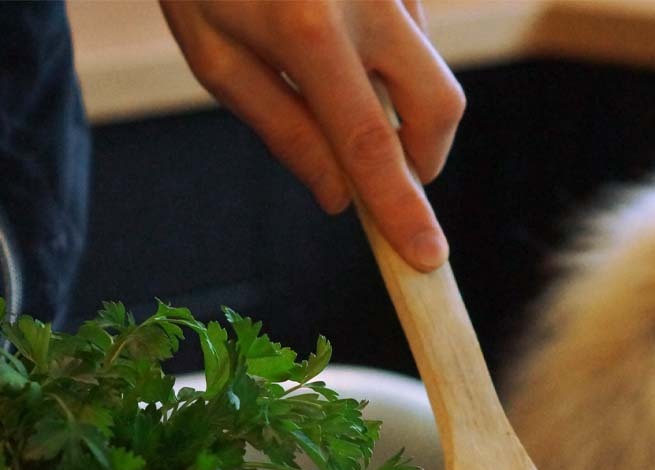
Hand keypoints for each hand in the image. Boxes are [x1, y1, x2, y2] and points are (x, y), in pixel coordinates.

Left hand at [159, 0, 464, 269]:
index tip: (428, 256)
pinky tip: (342, 31)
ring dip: (403, 102)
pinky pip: (417, 27)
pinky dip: (392, 56)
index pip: (371, 145)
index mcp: (307, 29)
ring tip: (337, 77)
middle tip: (390, 176)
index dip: (403, 208)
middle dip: (426, 158)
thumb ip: (283, 129)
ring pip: (433, 67)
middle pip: (438, 107)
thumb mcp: (216, 54)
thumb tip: (339, 199)